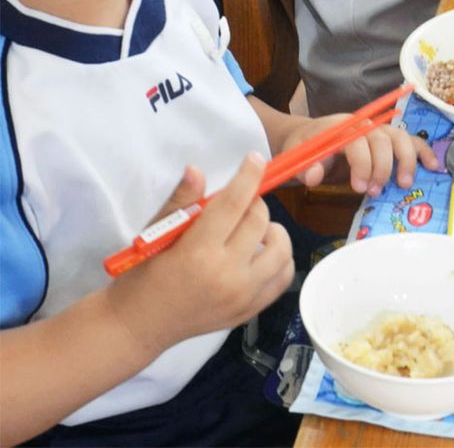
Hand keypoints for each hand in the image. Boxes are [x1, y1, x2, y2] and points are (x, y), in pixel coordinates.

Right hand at [108, 155, 294, 355]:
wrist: (139, 326)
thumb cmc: (143, 276)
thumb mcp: (155, 234)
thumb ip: (180, 201)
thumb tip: (197, 170)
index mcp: (198, 252)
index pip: (234, 203)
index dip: (248, 176)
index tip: (256, 159)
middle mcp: (225, 274)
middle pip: (259, 221)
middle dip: (254, 202)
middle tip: (240, 202)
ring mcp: (241, 296)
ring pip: (281, 250)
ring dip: (273, 230)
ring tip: (255, 228)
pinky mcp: (248, 312)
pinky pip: (282, 279)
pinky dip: (280, 259)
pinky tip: (263, 251)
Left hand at [280, 116, 438, 196]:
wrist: (310, 135)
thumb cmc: (307, 146)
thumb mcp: (298, 155)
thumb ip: (306, 167)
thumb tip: (313, 177)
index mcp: (341, 127)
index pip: (357, 141)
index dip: (362, 164)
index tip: (360, 187)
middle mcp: (364, 125)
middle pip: (382, 140)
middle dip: (382, 167)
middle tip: (375, 191)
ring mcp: (379, 130)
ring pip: (400, 137)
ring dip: (406, 160)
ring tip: (404, 183)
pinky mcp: (389, 138)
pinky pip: (411, 140)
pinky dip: (423, 151)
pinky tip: (433, 166)